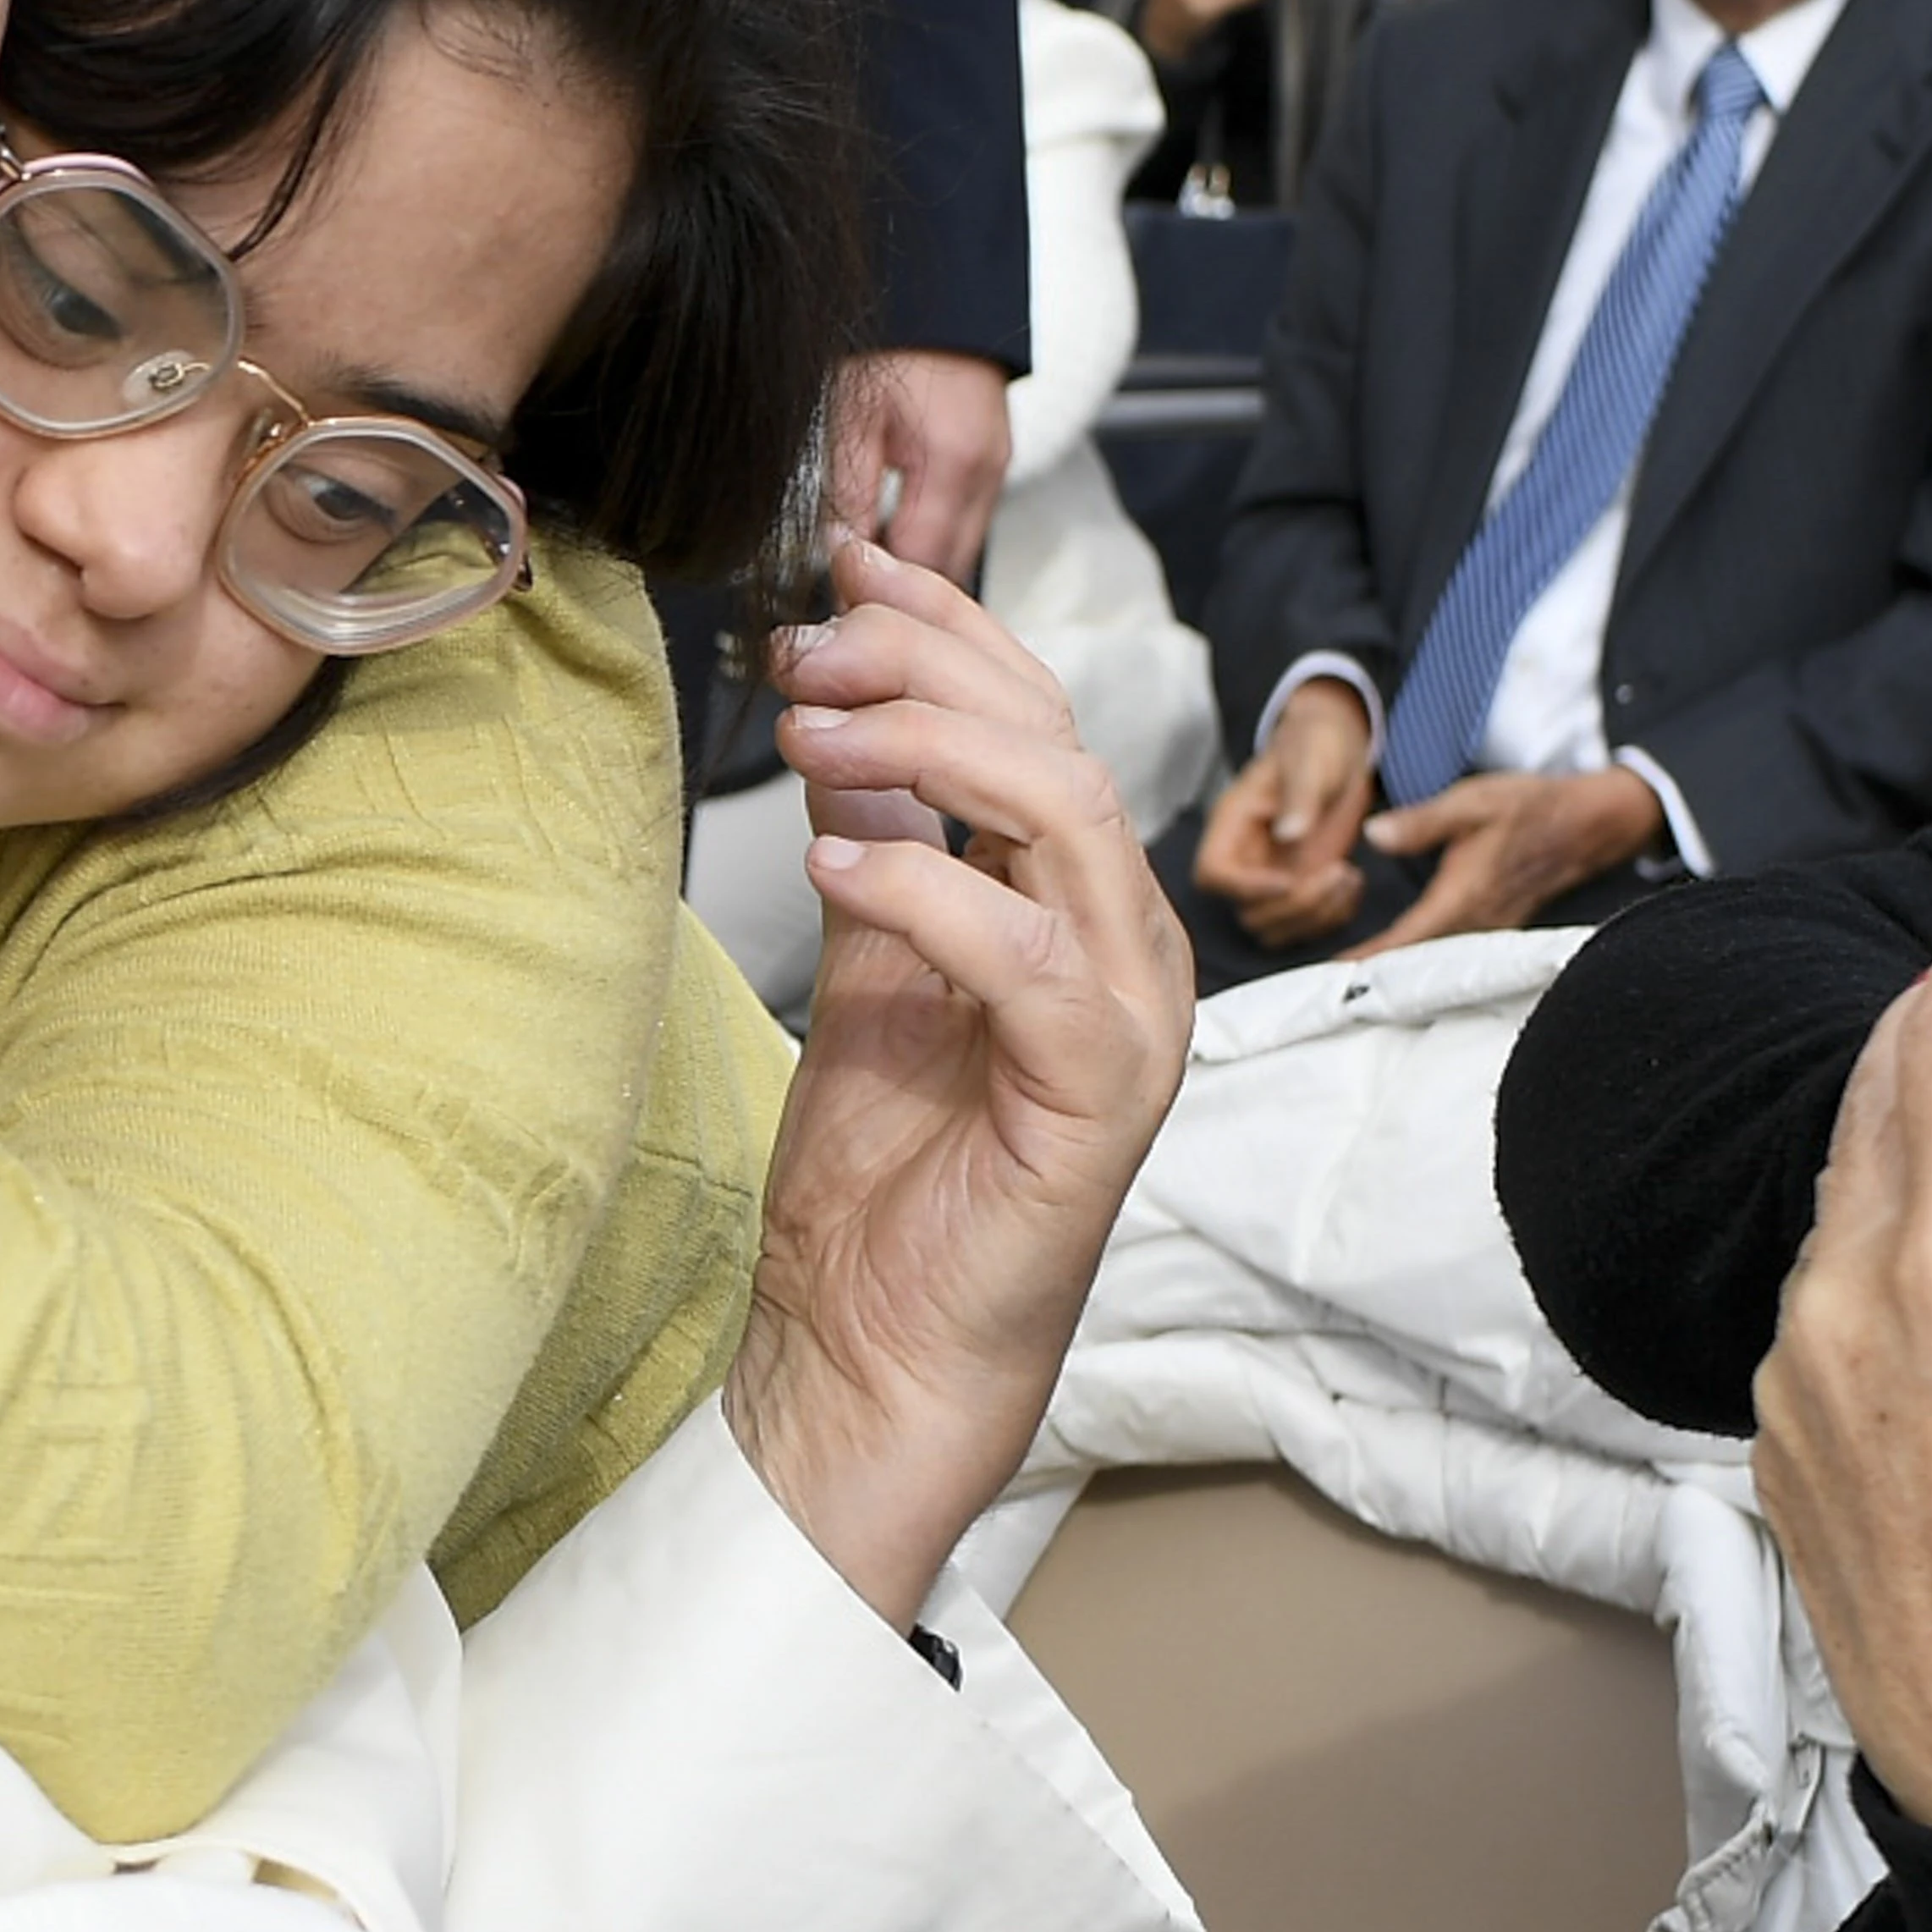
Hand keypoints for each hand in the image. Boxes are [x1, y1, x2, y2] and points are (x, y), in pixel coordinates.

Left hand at [719, 539, 1193, 1621]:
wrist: (875, 1355)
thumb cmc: (882, 1187)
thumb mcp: (864, 981)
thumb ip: (880, 857)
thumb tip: (842, 729)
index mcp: (1071, 909)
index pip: (1037, 722)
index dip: (947, 633)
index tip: (839, 575)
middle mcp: (1119, 947)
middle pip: (1058, 745)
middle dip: (929, 667)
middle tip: (807, 646)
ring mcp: (1124, 1018)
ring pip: (1070, 820)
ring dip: (933, 750)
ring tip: (813, 726)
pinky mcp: (1098, 1096)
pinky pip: (1030, 959)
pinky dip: (931, 890)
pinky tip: (836, 860)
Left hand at [827, 348, 1014, 582]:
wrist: (935, 300)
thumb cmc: (890, 349)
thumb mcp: (852, 420)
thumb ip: (848, 494)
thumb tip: (837, 553)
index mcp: (955, 464)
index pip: (923, 562)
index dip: (881, 586)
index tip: (840, 593)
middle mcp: (988, 472)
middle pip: (952, 566)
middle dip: (904, 586)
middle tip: (851, 587)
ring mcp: (998, 468)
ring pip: (964, 548)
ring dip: (920, 563)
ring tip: (869, 561)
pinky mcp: (995, 461)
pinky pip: (967, 520)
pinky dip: (935, 536)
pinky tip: (895, 531)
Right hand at [1188, 673, 1378, 945]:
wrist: (1336, 749)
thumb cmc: (1315, 745)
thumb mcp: (1310, 759)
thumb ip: (1301, 794)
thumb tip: (1290, 833)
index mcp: (1233, 825)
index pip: (1213, 873)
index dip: (1246, 888)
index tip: (1291, 878)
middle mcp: (1247, 859)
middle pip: (1248, 912)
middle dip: (1297, 904)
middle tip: (1338, 872)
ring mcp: (1273, 877)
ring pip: (1276, 928)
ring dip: (1317, 916)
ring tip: (1349, 878)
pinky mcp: (1301, 887)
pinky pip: (1306, 926)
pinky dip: (1334, 916)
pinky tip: (1354, 882)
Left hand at [1347, 760, 1661, 951]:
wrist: (1589, 821)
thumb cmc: (1530, 807)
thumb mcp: (1471, 802)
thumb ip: (1421, 822)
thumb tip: (1374, 835)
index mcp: (1464, 897)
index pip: (1406, 942)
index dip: (1368, 961)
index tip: (1331, 978)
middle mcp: (1478, 923)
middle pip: (1419, 961)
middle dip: (1375, 974)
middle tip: (1324, 987)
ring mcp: (1492, 928)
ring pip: (1438, 959)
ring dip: (1400, 969)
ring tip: (1353, 978)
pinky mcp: (1499, 925)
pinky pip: (1456, 950)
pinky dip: (1426, 955)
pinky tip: (1403, 957)